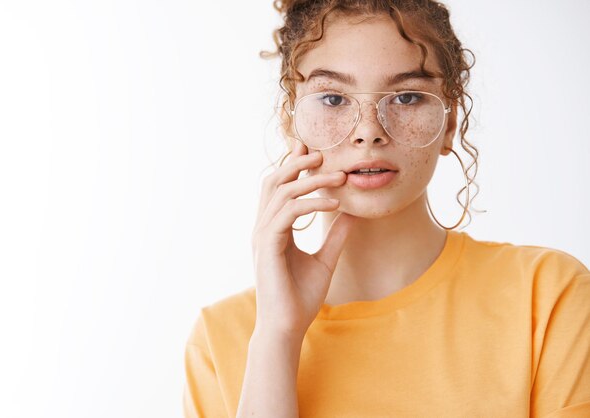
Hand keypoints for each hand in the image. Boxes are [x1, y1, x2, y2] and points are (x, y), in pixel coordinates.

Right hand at [251, 140, 354, 340]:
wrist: (288, 327)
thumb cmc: (301, 297)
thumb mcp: (325, 260)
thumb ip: (335, 237)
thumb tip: (352, 216)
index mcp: (273, 229)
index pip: (280, 189)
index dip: (293, 166)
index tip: (314, 151)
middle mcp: (264, 228)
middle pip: (274, 182)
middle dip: (296, 163)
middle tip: (322, 154)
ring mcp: (262, 236)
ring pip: (281, 193)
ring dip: (310, 180)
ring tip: (338, 176)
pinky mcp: (267, 247)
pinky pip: (287, 214)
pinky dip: (311, 204)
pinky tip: (334, 204)